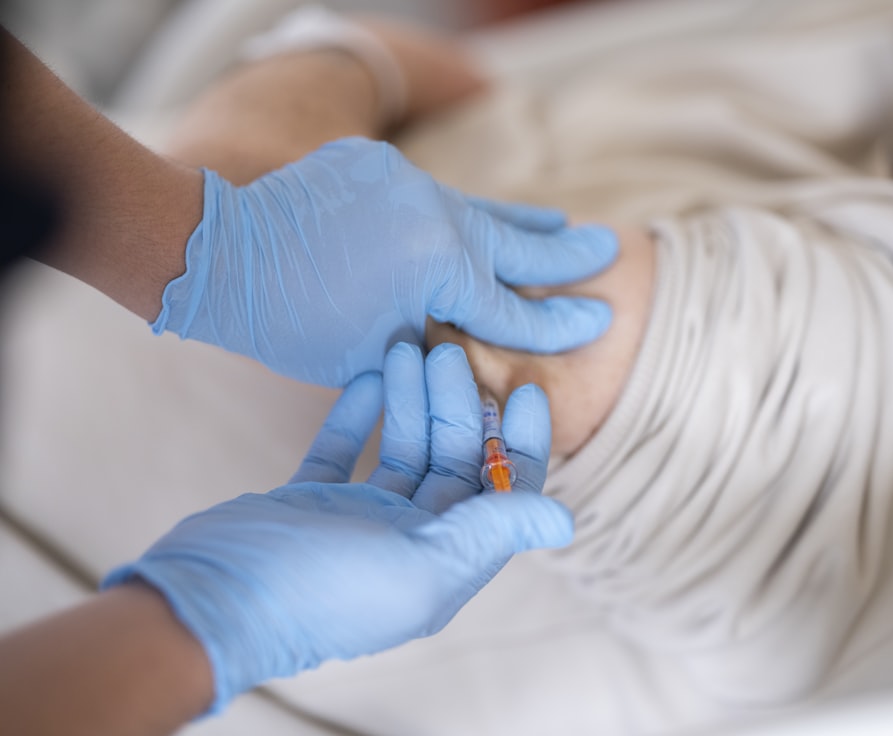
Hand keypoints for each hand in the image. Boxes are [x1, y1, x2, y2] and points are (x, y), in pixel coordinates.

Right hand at [102, 342, 570, 711]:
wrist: (210, 602)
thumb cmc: (320, 591)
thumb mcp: (420, 565)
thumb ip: (490, 534)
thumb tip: (564, 520)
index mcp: (445, 562)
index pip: (504, 496)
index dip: (521, 444)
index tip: (522, 388)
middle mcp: (409, 541)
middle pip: (454, 462)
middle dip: (458, 405)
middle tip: (447, 350)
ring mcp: (359, 519)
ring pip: (402, 447)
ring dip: (410, 400)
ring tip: (409, 347)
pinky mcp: (312, 500)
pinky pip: (347, 447)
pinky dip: (360, 411)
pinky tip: (370, 374)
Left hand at [154, 137, 617, 386]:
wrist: (220, 254)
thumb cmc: (292, 322)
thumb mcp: (379, 351)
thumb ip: (439, 337)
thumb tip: (474, 334)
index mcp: (437, 269)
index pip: (511, 306)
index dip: (558, 321)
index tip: (600, 319)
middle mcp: (434, 216)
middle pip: (515, 243)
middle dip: (564, 253)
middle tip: (610, 250)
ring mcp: (408, 182)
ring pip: (480, 211)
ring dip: (522, 222)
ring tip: (564, 223)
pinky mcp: (379, 164)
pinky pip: (435, 196)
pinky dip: (462, 213)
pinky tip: (485, 215)